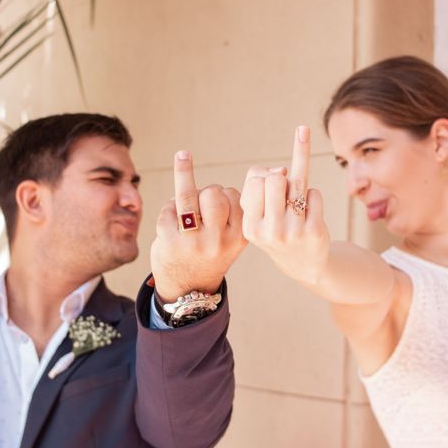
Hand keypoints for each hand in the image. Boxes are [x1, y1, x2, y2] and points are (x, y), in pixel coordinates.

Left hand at [151, 150, 247, 301]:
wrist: (187, 291)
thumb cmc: (211, 254)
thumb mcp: (234, 238)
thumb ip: (244, 208)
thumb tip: (279, 168)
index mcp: (239, 238)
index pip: (237, 198)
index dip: (228, 194)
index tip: (224, 199)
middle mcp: (218, 241)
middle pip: (214, 194)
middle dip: (208, 192)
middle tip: (204, 204)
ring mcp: (193, 241)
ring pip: (190, 196)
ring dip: (185, 174)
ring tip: (183, 155)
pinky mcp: (169, 241)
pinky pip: (169, 208)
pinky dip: (168, 208)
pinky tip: (170, 215)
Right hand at [240, 126, 329, 284]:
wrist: (303, 264)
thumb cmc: (277, 230)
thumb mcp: (258, 215)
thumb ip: (259, 185)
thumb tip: (283, 169)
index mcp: (251, 227)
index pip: (255, 182)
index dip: (263, 177)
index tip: (268, 188)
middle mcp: (270, 232)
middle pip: (274, 179)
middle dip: (281, 178)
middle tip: (284, 191)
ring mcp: (293, 232)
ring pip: (296, 182)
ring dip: (297, 184)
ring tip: (297, 192)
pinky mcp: (314, 231)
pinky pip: (314, 194)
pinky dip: (313, 197)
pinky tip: (310, 211)